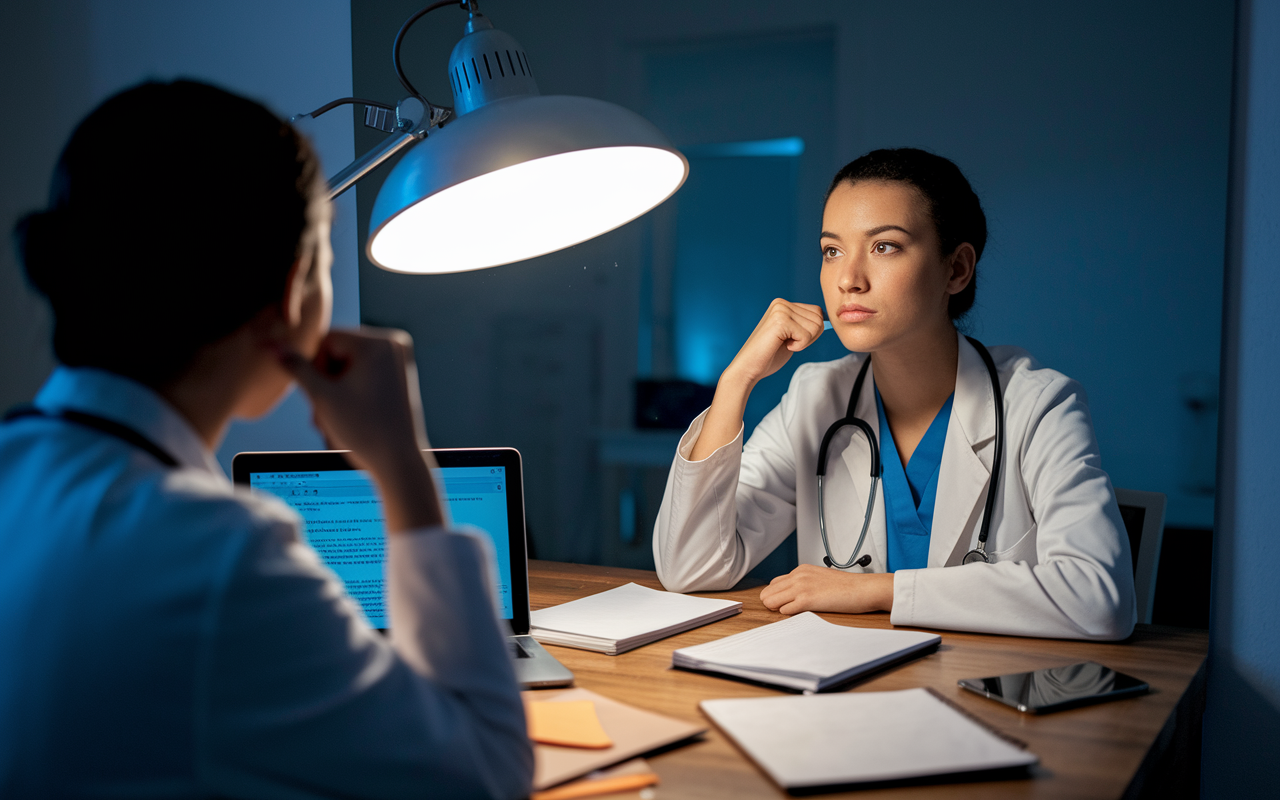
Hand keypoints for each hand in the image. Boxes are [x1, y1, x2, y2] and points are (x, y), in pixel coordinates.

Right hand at [280, 328, 444, 532]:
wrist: (397, 460)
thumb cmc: (365, 431)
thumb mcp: (322, 396)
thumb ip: (296, 367)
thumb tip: (271, 346)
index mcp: (379, 343)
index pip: (327, 340)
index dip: (317, 369)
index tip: (324, 395)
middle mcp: (394, 343)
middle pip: (339, 350)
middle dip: (327, 380)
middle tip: (327, 410)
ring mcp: (400, 358)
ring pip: (350, 362)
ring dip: (336, 387)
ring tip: (338, 415)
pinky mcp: (401, 371)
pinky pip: (365, 370)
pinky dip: (353, 388)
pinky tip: (352, 411)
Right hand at [724, 299, 825, 386]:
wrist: (748, 368)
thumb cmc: (769, 355)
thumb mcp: (792, 335)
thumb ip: (805, 324)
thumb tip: (827, 319)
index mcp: (784, 304)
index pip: (818, 312)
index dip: (812, 332)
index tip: (793, 340)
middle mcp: (781, 303)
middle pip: (819, 318)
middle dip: (810, 337)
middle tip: (790, 344)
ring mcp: (780, 310)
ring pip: (816, 326)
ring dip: (804, 342)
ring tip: (785, 344)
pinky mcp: (780, 321)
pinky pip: (806, 335)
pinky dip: (799, 346)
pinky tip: (782, 346)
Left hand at [759, 564, 894, 614]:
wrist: (863, 589)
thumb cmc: (846, 587)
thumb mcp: (820, 578)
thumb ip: (805, 582)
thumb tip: (791, 594)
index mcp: (801, 570)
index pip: (774, 583)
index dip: (775, 595)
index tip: (782, 603)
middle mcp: (798, 576)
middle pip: (768, 592)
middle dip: (772, 603)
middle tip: (784, 610)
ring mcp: (801, 587)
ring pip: (771, 601)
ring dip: (777, 609)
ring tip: (791, 613)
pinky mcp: (807, 600)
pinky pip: (785, 610)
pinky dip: (788, 614)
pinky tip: (799, 614)